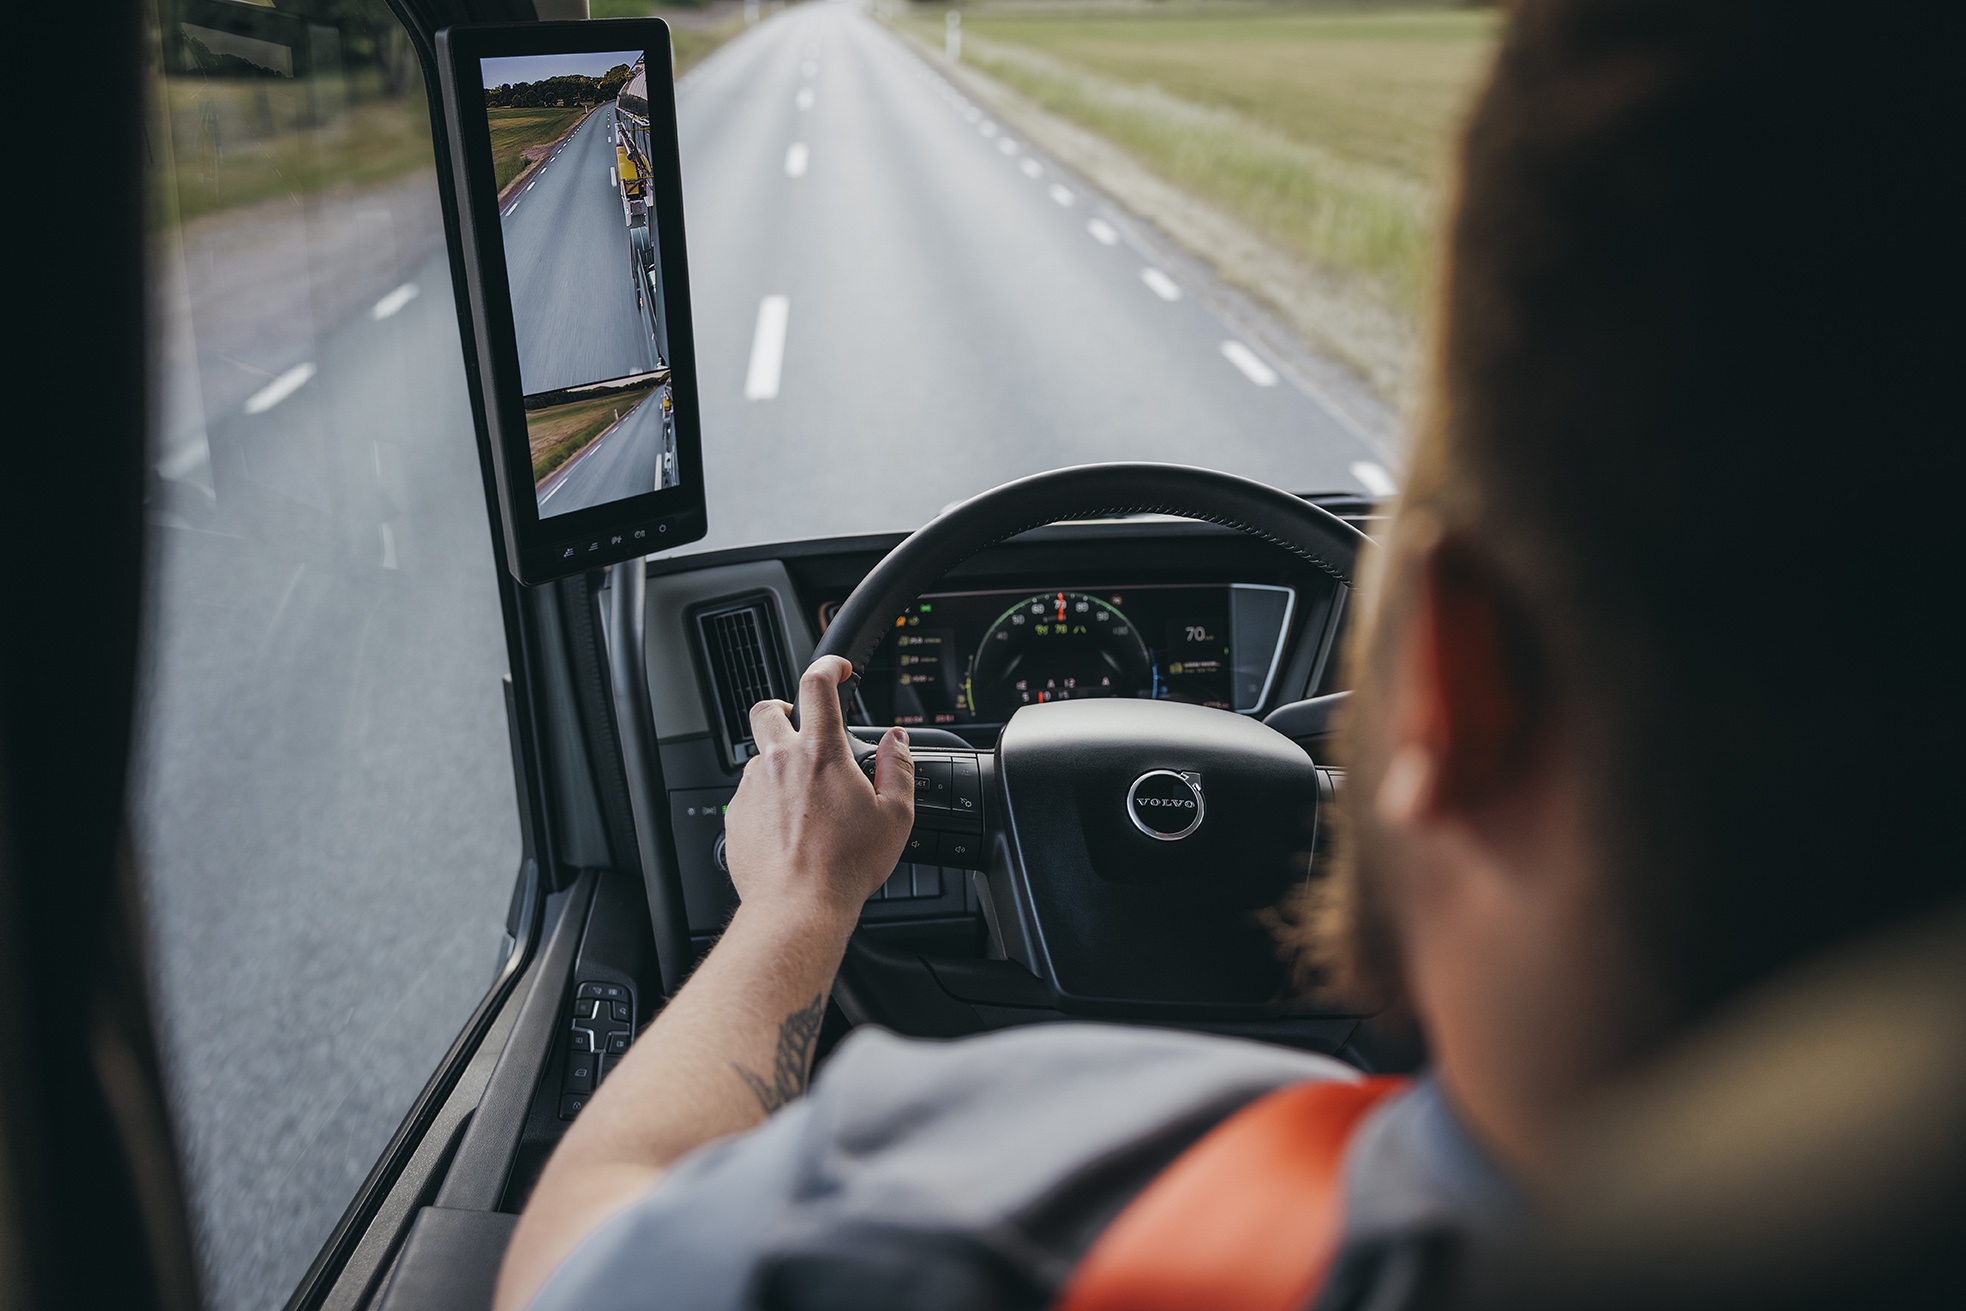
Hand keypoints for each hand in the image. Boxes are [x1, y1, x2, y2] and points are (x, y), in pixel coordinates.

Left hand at [724, 655, 914, 923]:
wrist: (798, 907)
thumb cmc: (846, 866)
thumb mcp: (895, 815)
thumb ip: (897, 767)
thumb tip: (896, 741)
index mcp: (820, 753)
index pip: (816, 685)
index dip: (828, 666)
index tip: (837, 669)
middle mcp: (779, 763)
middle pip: (768, 709)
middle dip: (784, 709)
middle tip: (801, 726)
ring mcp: (752, 789)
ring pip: (759, 758)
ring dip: (779, 765)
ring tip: (804, 799)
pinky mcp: (735, 817)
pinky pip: (749, 796)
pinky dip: (768, 803)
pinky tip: (789, 830)